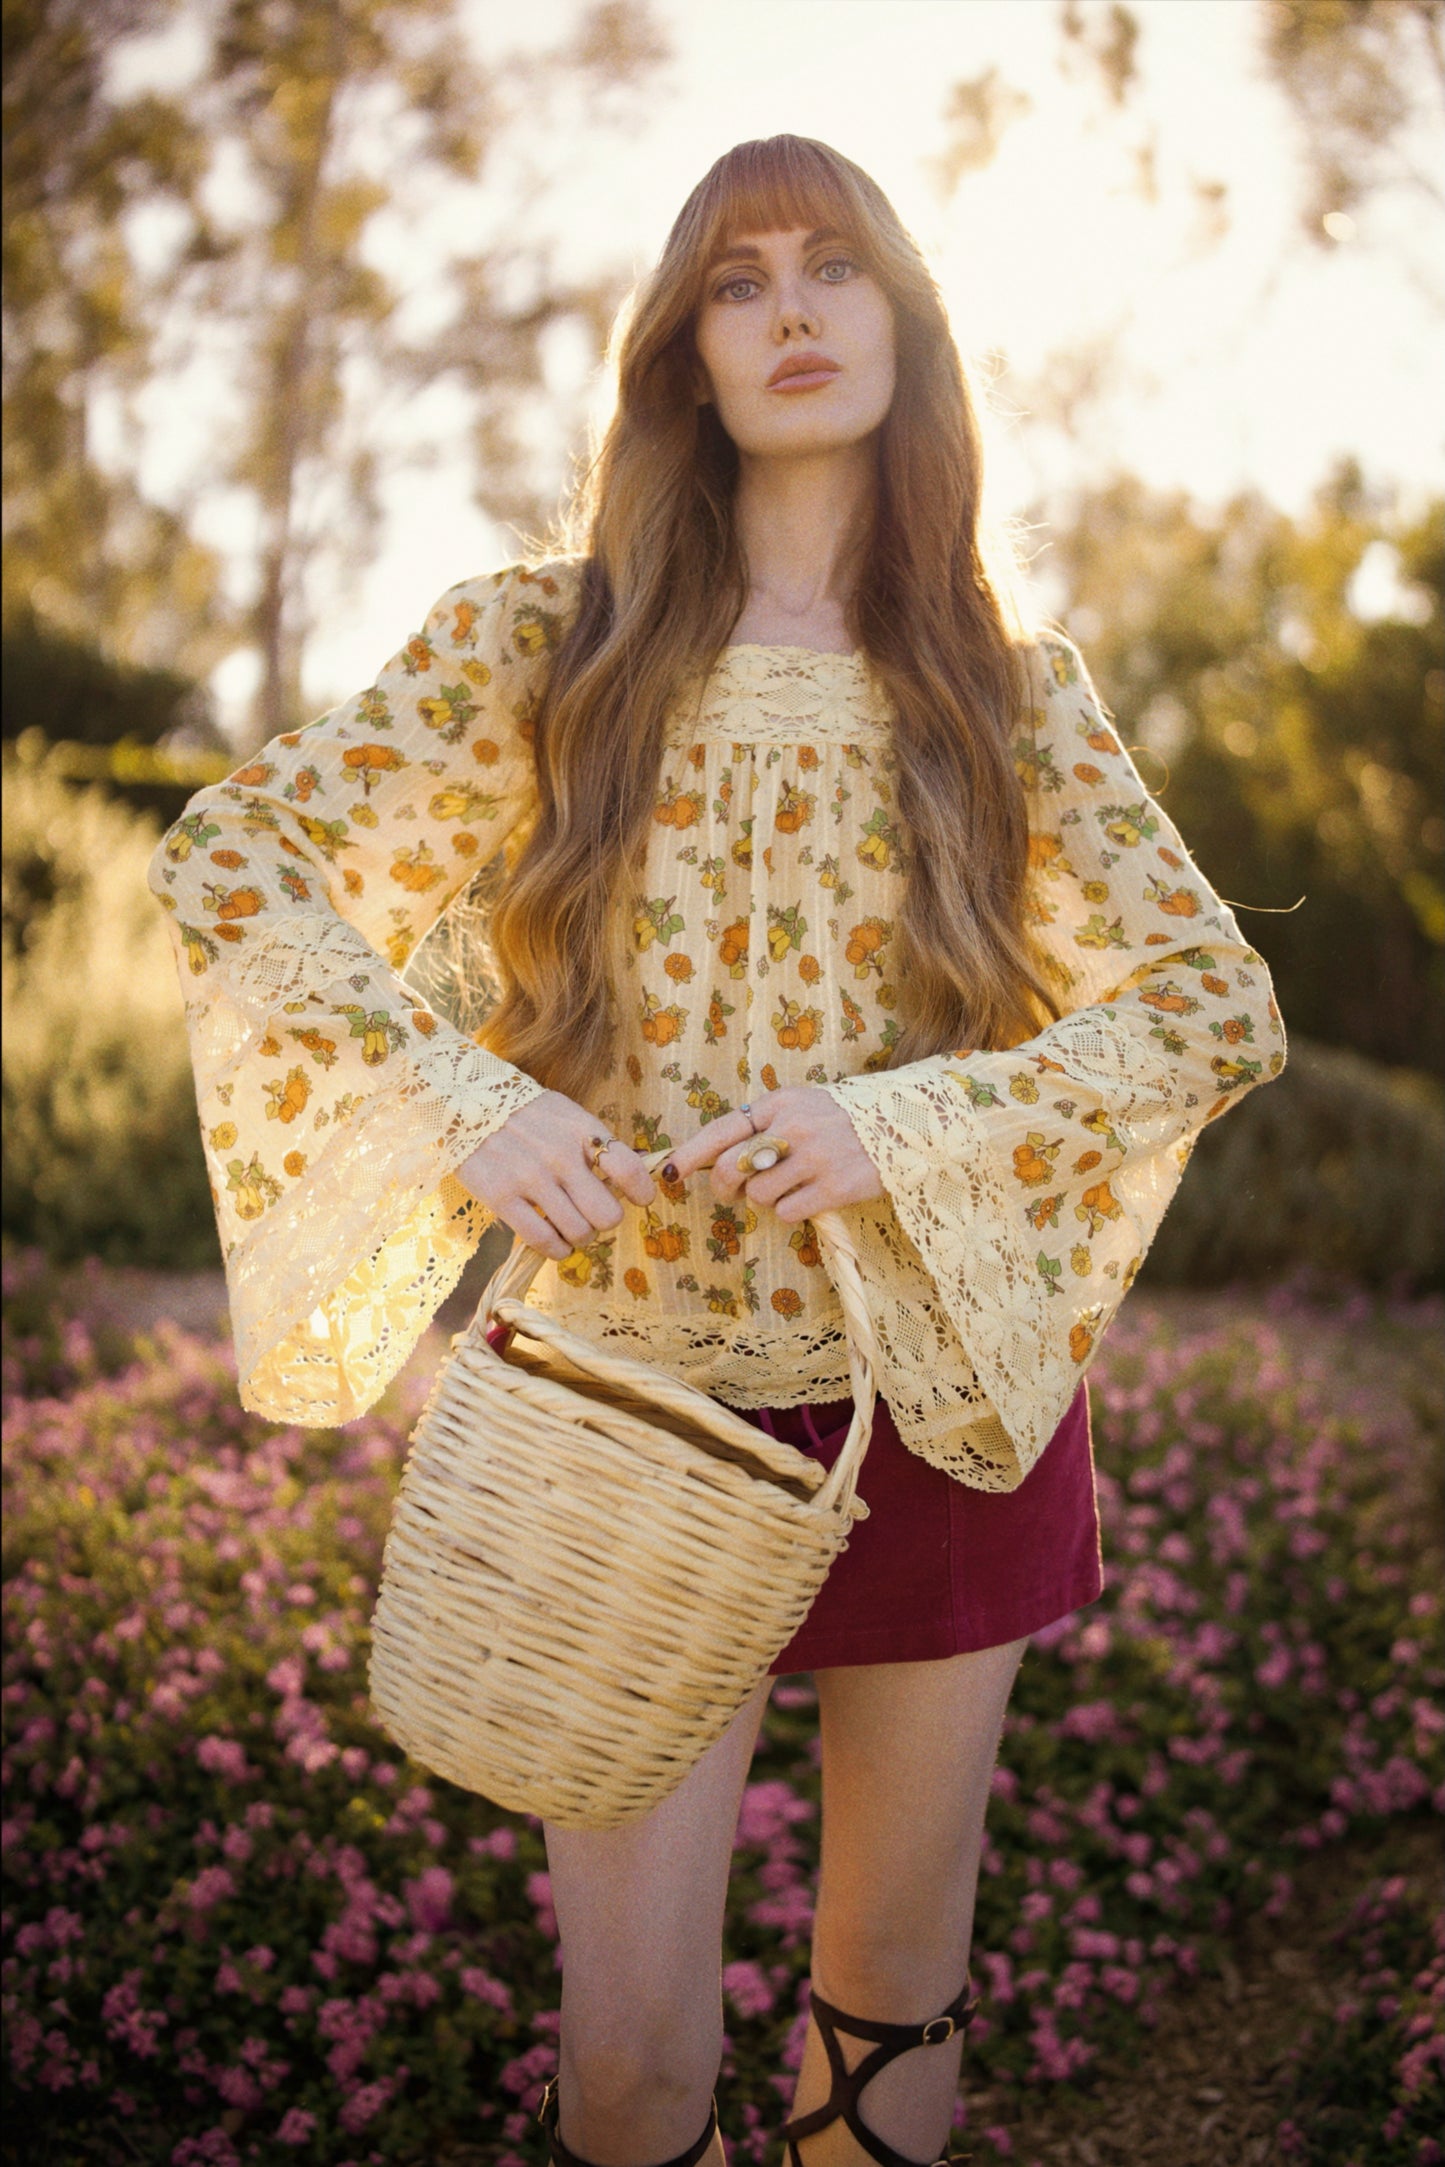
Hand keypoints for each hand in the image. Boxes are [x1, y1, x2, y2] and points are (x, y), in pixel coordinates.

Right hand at [456, 1090, 655, 1261]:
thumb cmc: (523, 1113)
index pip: (628, 1169)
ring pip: (578, 1232)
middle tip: (593, 1215)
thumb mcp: (565, 1112)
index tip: (640, 1199)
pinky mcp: (502, 1197)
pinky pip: (543, 1240)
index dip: (643, 1192)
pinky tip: (554, 1243)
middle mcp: (560, 1155)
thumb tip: (637, 1171)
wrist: (463, 1102)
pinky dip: (556, 1250)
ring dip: (580, 1237)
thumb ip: (595, 1141)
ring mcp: (530, 1178)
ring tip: (570, 1227)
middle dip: (605, 1221)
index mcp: (581, 1130)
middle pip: (607, 1214)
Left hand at [662, 1086, 882, 1222]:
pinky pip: (787, 1213)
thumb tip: (719, 1157)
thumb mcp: (804, 1105)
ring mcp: (814, 1158)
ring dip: (767, 1200)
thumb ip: (766, 1124)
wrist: (907, 1125)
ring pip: (758, 1195)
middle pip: (733, 1168)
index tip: (670, 1173)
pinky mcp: (834, 1188)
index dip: (691, 1153)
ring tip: (792, 1188)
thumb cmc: (846, 1120)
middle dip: (725, 1187)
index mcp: (781, 1103)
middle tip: (734, 1193)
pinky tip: (811, 1198)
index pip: (723, 1129)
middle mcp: (794, 1127)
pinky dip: (792, 1212)